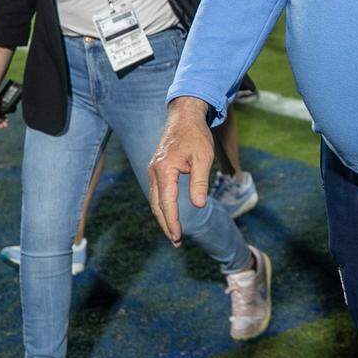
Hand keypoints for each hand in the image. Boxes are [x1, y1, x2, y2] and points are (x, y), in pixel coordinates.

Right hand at [148, 96, 214, 245]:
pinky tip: (169, 213)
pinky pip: (157, 191)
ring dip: (163, 217)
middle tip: (177, 242)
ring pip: (155, 199)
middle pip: (157, 205)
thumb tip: (197, 205)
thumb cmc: (196, 135)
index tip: (178, 236)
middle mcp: (155, 171)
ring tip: (174, 233)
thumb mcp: (203, 158)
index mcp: (164, 169)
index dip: (172, 221)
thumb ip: (199, 182)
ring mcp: (154, 169)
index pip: (167, 202)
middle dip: (166, 224)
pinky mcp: (157, 168)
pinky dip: (162, 205)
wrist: (185, 115)